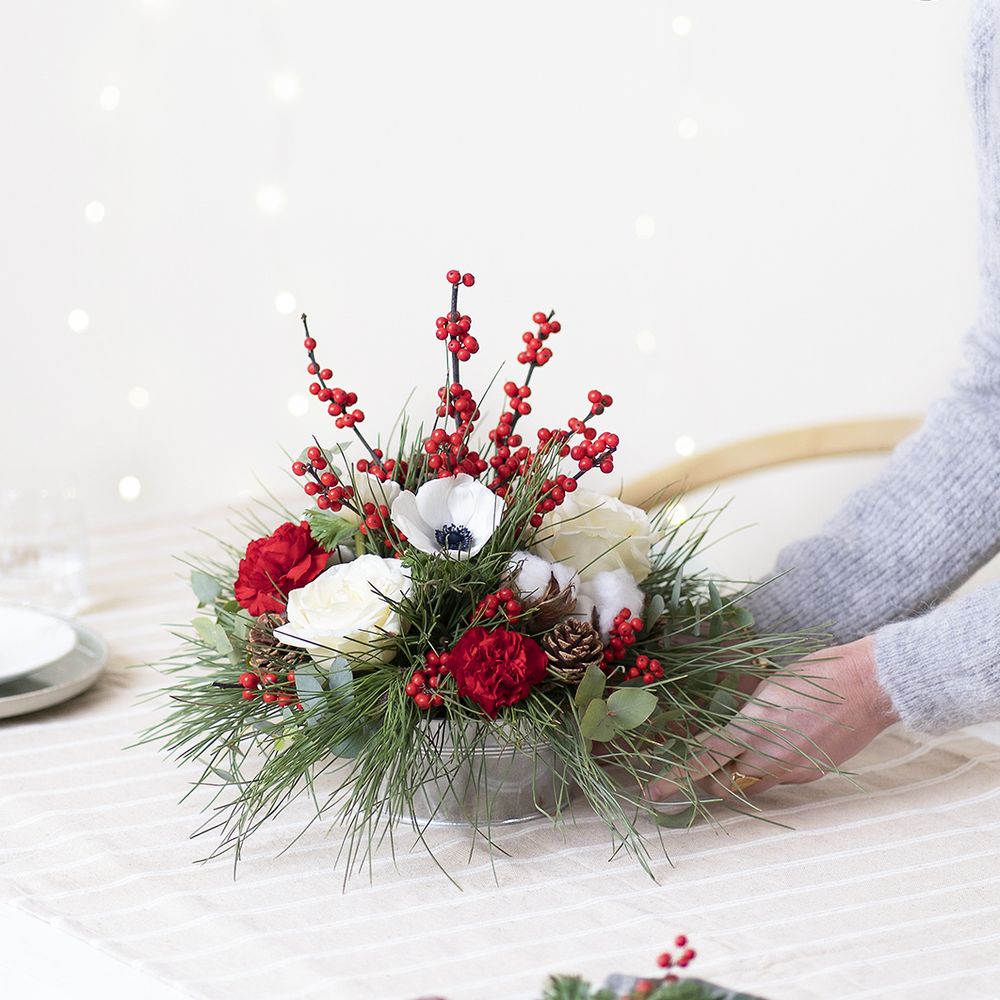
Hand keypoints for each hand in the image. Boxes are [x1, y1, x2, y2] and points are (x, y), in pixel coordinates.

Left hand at [648, 635, 898, 800]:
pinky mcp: (812, 773)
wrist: (870, 685)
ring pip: (751, 787)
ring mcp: (793, 769)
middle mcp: (770, 758)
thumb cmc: (817, 674)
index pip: (704, 760)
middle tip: (700, 764)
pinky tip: (778, 744)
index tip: (653, 794)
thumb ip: (743, 706)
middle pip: (724, 785)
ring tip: (739, 753)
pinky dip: (767, 768)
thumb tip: (727, 710)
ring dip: (737, 776)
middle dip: (707, 780)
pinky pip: (778, 779)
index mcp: (753, 730)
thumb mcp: (768, 685)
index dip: (676, 778)